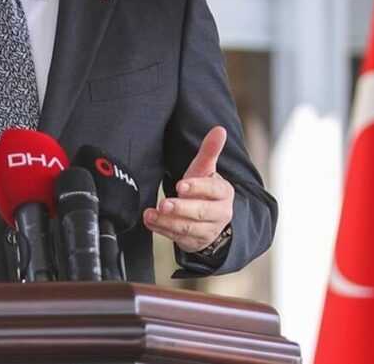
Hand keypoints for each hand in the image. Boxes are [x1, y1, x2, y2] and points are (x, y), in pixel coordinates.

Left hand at [143, 126, 234, 252]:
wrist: (210, 219)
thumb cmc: (204, 190)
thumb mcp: (206, 170)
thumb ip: (210, 151)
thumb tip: (219, 129)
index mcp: (223, 194)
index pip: (213, 191)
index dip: (197, 188)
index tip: (180, 186)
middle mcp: (219, 214)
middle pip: (201, 212)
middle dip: (182, 208)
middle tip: (164, 203)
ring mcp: (207, 231)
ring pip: (188, 228)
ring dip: (168, 221)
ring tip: (152, 213)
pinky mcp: (194, 242)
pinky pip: (177, 238)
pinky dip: (162, 230)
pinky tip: (150, 221)